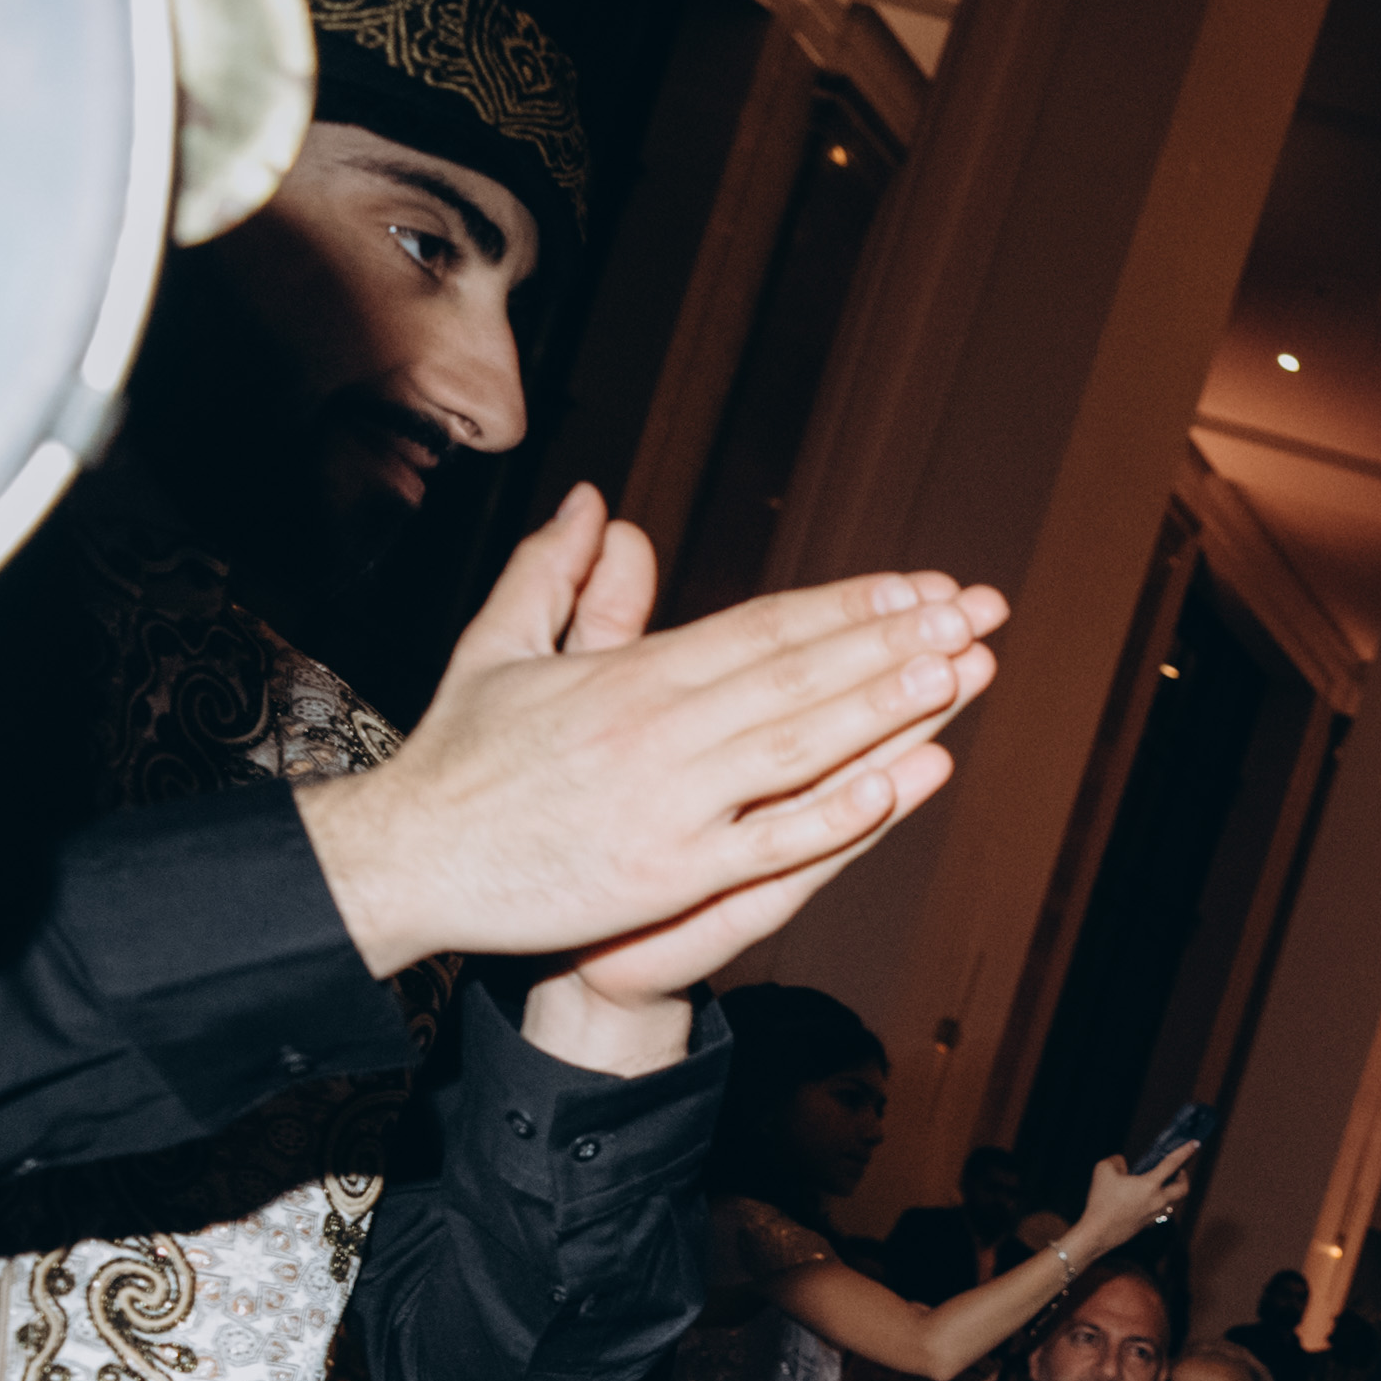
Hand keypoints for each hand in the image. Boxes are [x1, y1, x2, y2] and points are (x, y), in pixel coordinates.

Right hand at [293, 488, 1007, 982]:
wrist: (407, 859)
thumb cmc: (457, 760)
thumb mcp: (500, 648)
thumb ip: (558, 576)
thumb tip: (597, 505)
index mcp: (631, 675)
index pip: (765, 626)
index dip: (850, 605)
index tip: (919, 585)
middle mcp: (659, 730)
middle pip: (797, 673)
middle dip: (894, 640)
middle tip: (973, 609)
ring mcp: (668, 804)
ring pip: (797, 745)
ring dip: (884, 706)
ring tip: (958, 667)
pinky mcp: (664, 875)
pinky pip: (764, 842)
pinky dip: (830, 814)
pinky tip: (892, 784)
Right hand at [1078, 1136, 1198, 1249]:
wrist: (1097, 1233)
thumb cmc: (1100, 1201)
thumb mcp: (1103, 1170)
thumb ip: (1117, 1161)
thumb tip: (1124, 1165)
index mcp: (1150, 1185)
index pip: (1173, 1163)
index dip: (1185, 1151)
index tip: (1195, 1143)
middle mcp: (1157, 1201)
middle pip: (1184, 1189)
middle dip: (1184, 1177)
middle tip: (1179, 1170)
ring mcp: (1154, 1215)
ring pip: (1173, 1202)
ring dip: (1172, 1191)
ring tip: (1160, 1184)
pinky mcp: (1147, 1225)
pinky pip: (1160, 1212)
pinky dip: (1159, 1203)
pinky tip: (1147, 1200)